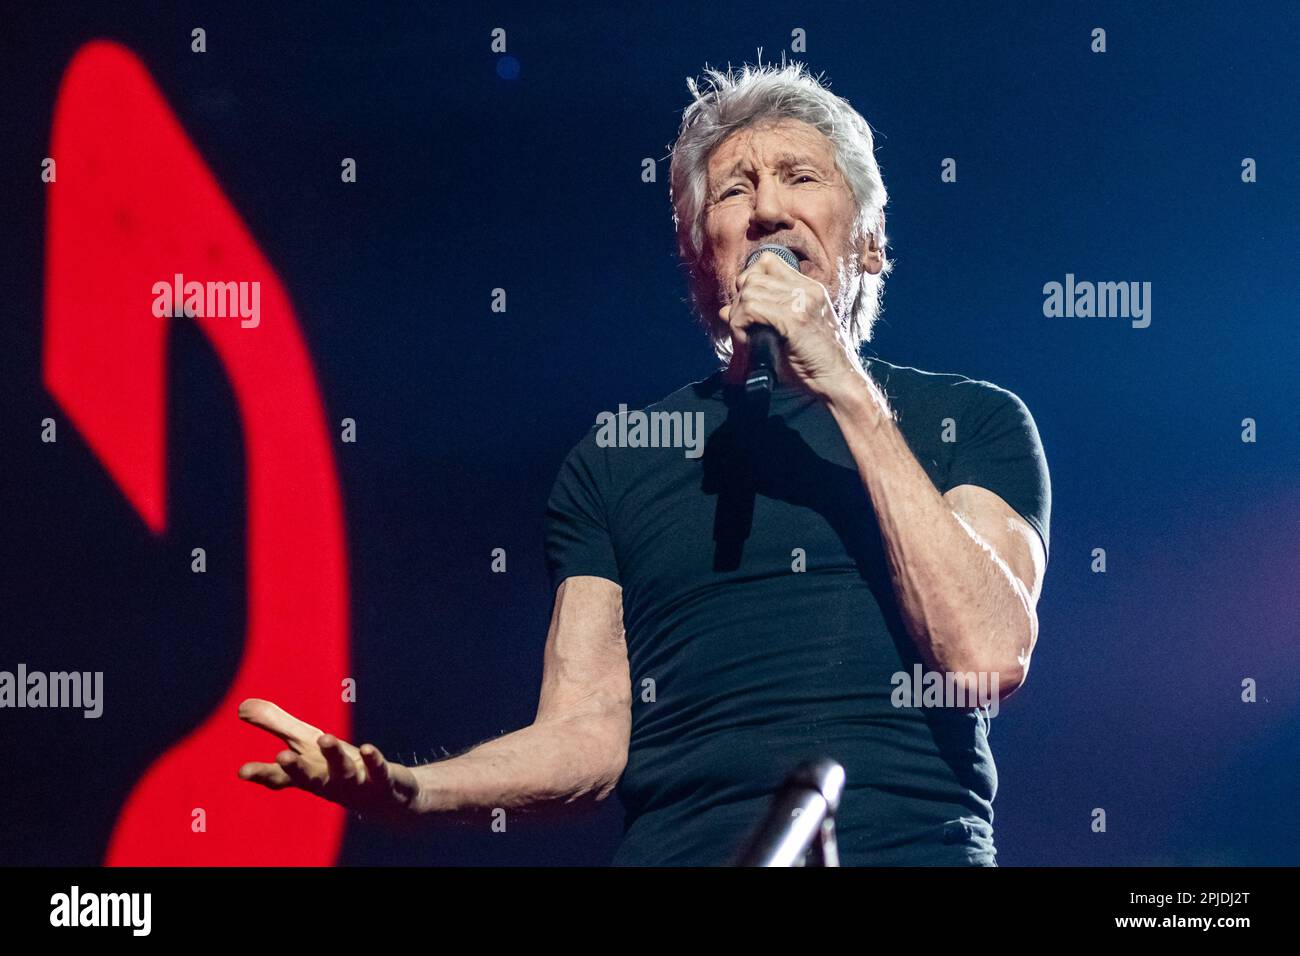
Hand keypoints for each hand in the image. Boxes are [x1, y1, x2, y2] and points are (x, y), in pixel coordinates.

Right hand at [237, 698, 420, 825]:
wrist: (386, 798)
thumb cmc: (337, 768)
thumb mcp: (308, 744)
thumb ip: (277, 725)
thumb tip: (241, 706)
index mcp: (308, 774)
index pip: (281, 776)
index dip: (262, 774)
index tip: (242, 772)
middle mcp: (329, 782)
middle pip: (310, 778)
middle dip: (296, 769)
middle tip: (281, 757)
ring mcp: (357, 783)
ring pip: (343, 772)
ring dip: (334, 757)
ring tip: (325, 738)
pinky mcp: (383, 781)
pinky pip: (379, 771)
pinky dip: (373, 761)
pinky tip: (367, 748)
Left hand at [720, 250, 866, 400]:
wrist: (839, 382)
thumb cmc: (814, 364)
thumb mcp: (787, 334)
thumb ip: (760, 316)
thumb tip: (724, 311)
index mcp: (809, 289)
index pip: (768, 261)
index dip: (749, 281)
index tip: (746, 308)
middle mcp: (806, 289)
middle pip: (753, 276)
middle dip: (739, 302)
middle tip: (742, 328)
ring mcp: (801, 301)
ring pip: (748, 292)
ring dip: (738, 317)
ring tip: (745, 339)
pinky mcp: (794, 318)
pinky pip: (750, 310)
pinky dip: (740, 327)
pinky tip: (748, 344)